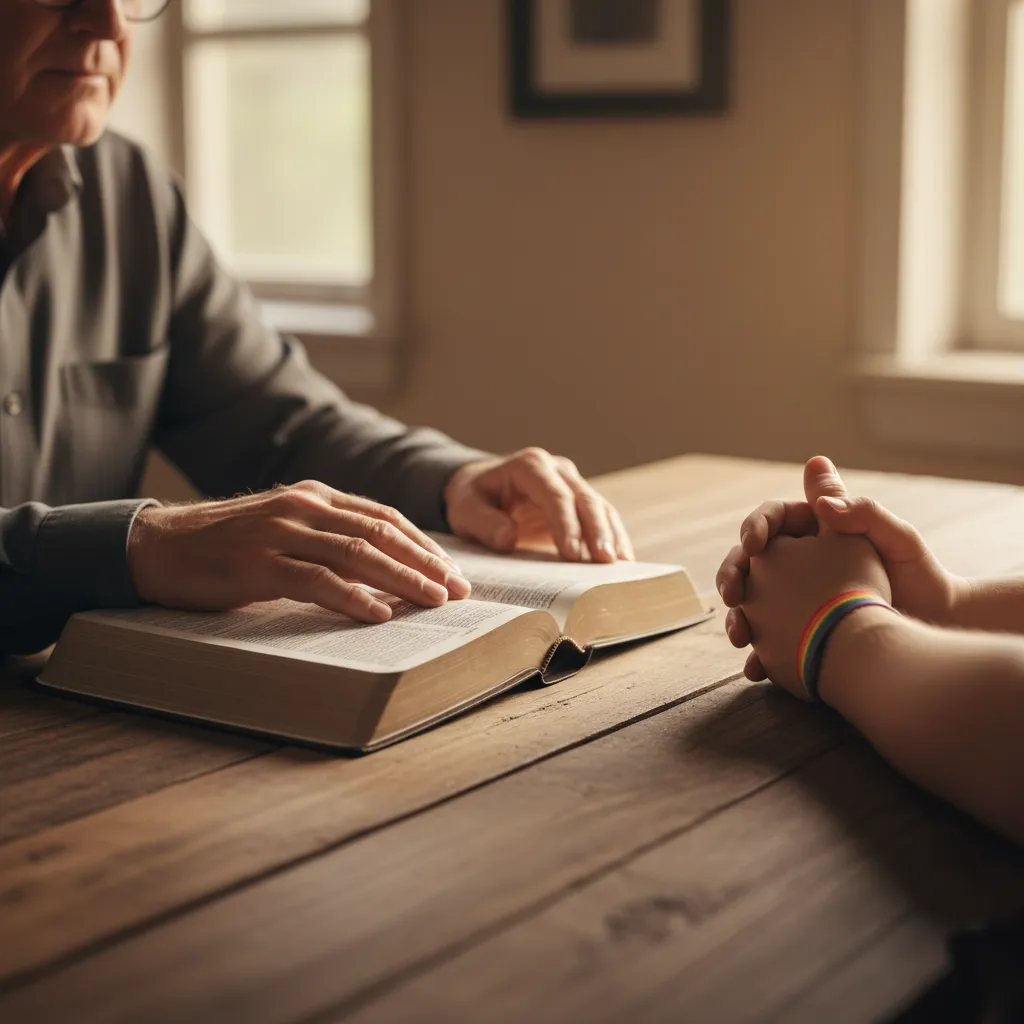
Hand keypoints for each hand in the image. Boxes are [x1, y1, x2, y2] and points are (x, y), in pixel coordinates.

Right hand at [128, 481, 472, 622]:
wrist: (159, 546)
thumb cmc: (227, 545)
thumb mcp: (285, 528)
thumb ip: (327, 537)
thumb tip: (382, 568)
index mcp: (316, 496)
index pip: (384, 517)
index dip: (423, 545)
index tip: (451, 571)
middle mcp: (304, 506)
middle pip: (381, 533)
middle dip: (425, 563)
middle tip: (457, 590)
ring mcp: (281, 531)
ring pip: (357, 554)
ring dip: (402, 579)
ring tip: (433, 601)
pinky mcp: (259, 563)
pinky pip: (316, 580)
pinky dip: (352, 598)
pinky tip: (377, 615)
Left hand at [444, 448, 634, 562]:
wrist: (482, 487)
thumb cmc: (474, 499)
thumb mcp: (465, 510)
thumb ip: (484, 523)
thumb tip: (507, 539)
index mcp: (529, 466)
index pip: (554, 495)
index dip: (566, 524)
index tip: (572, 553)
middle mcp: (557, 470)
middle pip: (585, 500)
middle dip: (597, 532)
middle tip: (605, 563)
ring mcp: (573, 484)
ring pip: (600, 508)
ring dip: (611, 537)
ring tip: (620, 567)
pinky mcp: (581, 502)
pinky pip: (603, 518)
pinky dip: (613, 539)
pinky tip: (621, 563)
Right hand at [717, 456, 962, 678]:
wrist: (932, 623)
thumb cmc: (919, 575)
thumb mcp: (896, 539)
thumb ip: (862, 513)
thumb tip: (821, 501)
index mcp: (813, 530)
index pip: (772, 519)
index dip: (755, 527)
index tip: (754, 545)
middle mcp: (797, 562)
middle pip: (749, 562)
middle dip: (732, 576)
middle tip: (732, 594)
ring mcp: (792, 599)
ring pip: (751, 603)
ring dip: (738, 619)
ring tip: (740, 636)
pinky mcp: (795, 632)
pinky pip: (768, 642)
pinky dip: (758, 656)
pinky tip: (756, 667)